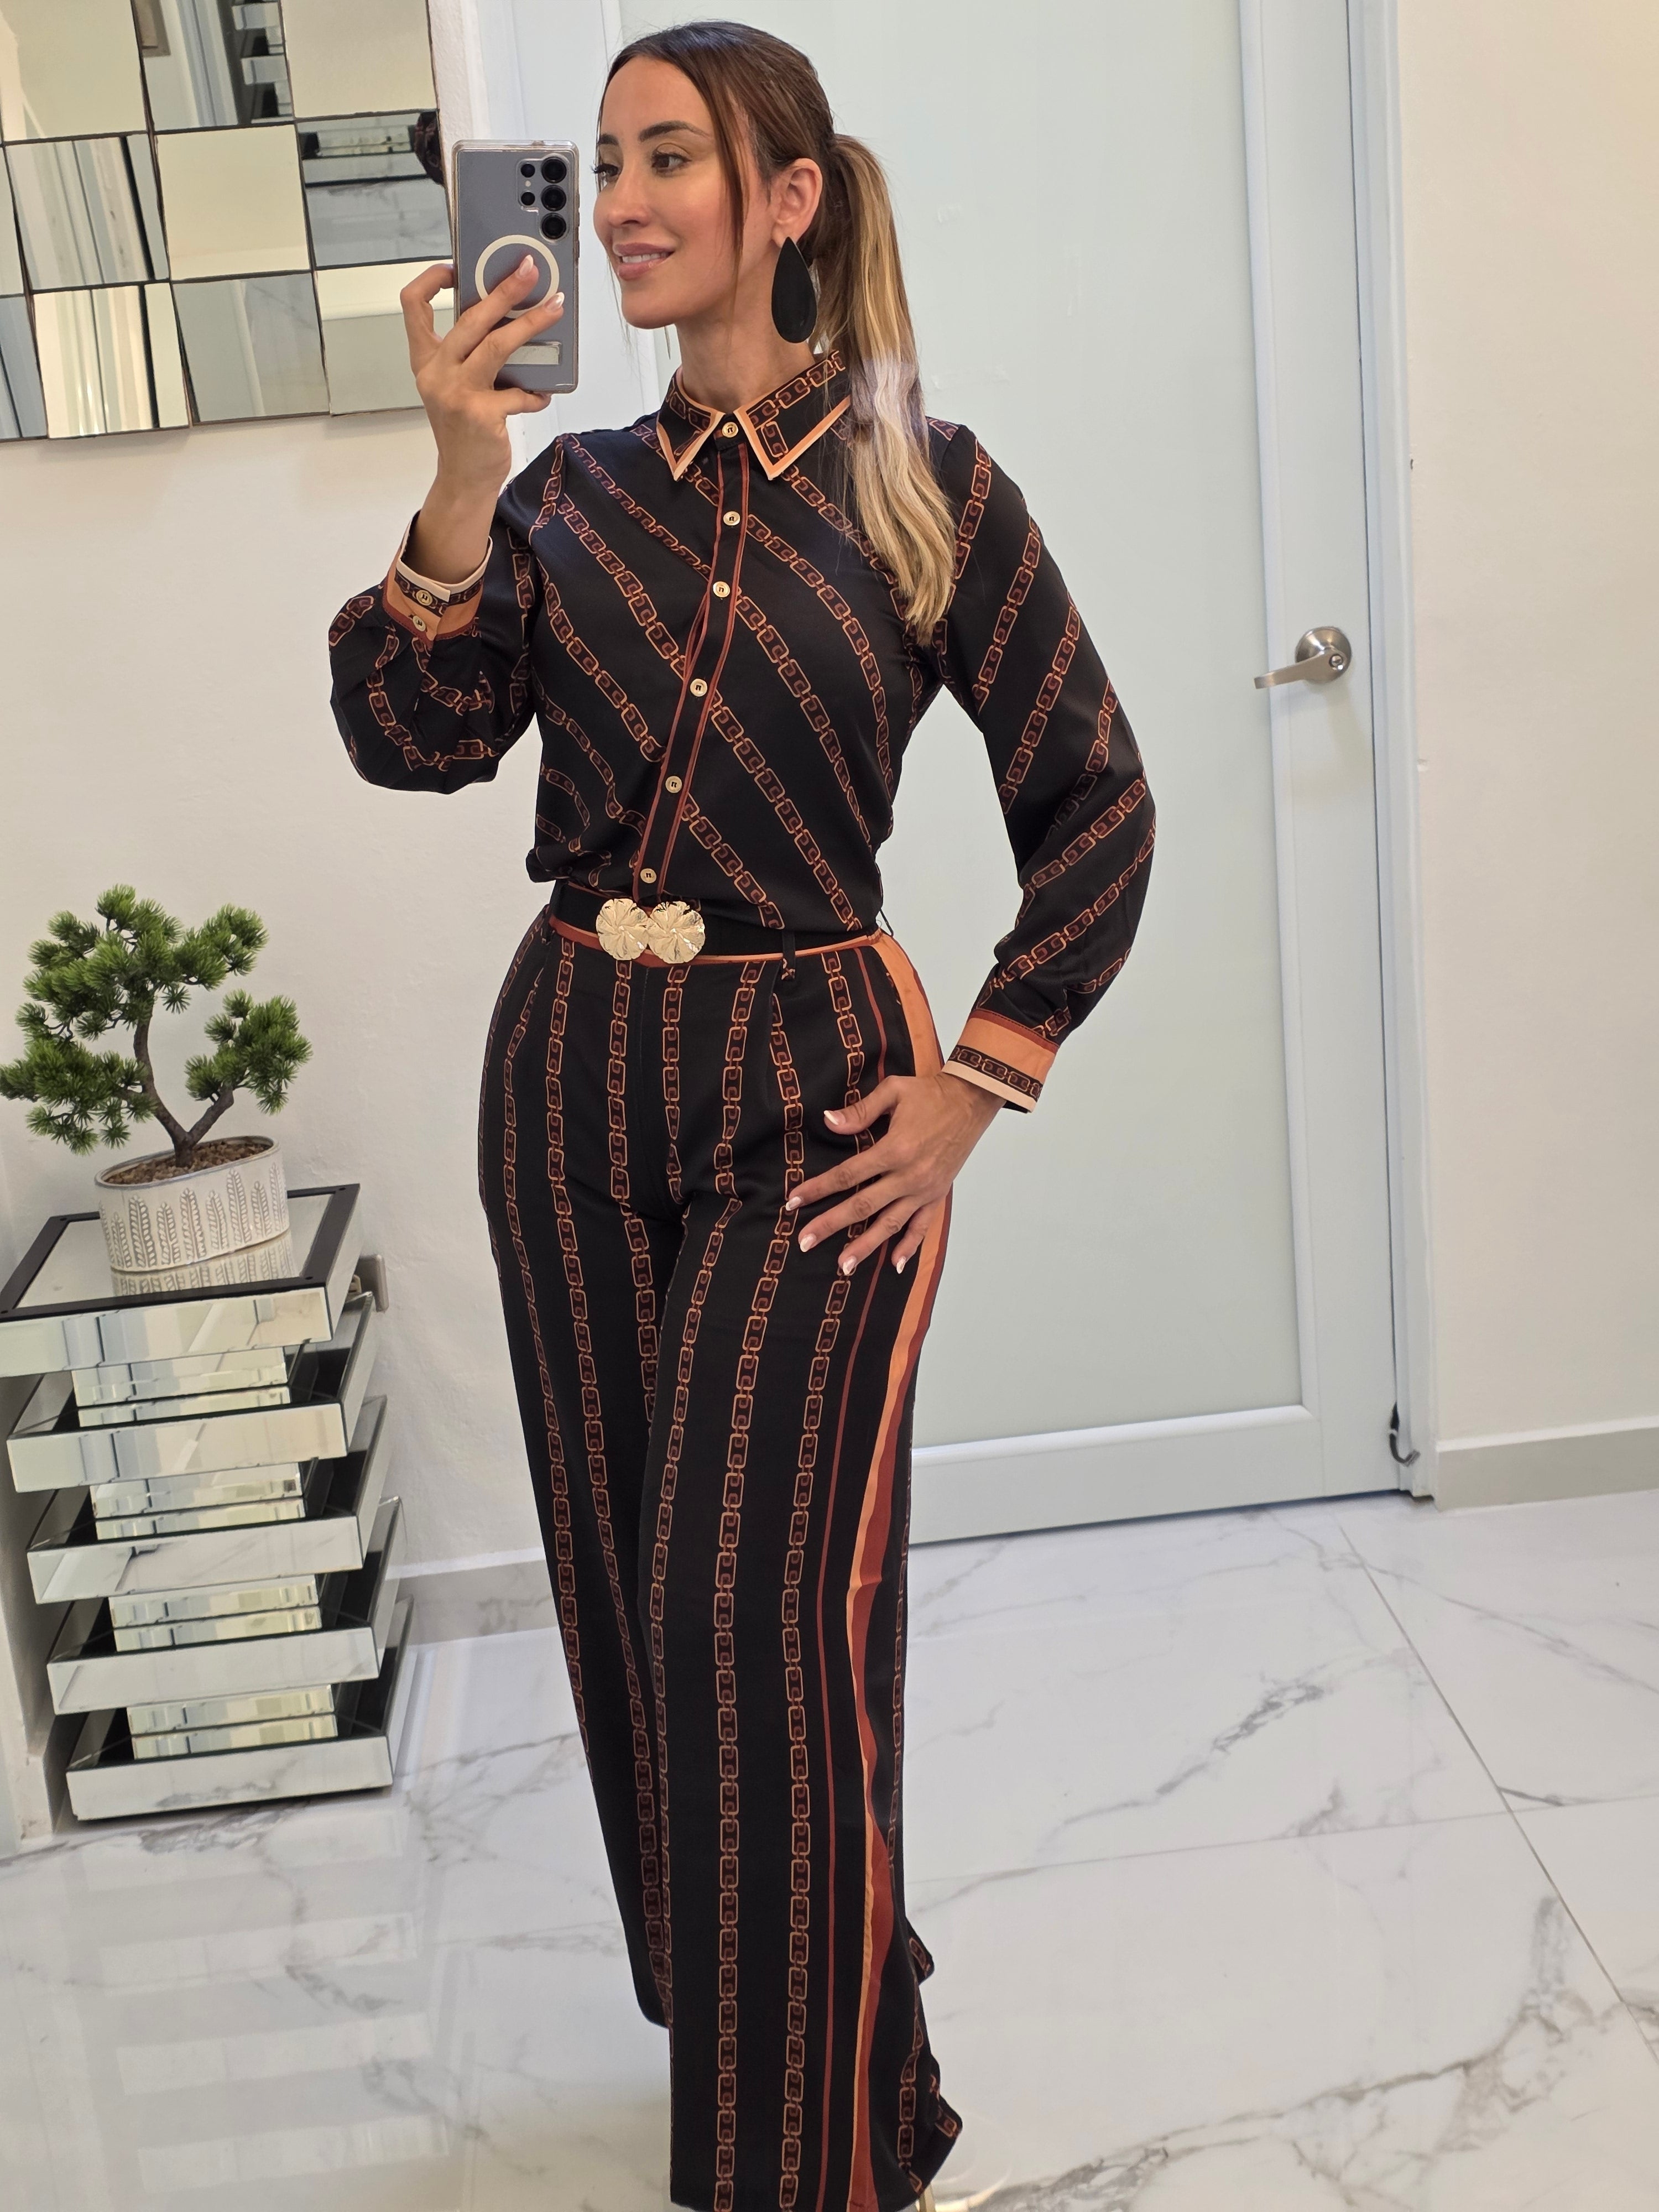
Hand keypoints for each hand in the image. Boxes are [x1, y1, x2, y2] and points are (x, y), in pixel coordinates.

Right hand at [399, 257, 564, 579]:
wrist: (463, 478)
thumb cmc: (465, 429)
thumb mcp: (456, 386)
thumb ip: (469, 355)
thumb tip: (508, 317)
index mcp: (426, 360)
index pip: (412, 306)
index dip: (430, 279)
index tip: (455, 267)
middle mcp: (436, 372)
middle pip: (470, 317)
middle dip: (504, 289)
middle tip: (530, 270)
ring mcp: (456, 393)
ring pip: (497, 344)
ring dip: (531, 323)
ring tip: (555, 308)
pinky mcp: (480, 414)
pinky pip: (518, 392)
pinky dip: (536, 392)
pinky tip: (543, 394)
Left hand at [785, 1070, 1001, 1274]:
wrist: (972, 1101)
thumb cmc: (930, 1094)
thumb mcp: (893, 1091)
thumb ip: (860, 1111)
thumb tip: (828, 1121)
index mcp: (895, 1149)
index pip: (848, 1174)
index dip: (818, 1188)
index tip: (794, 1201)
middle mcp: (909, 1175)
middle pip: (863, 1205)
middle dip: (831, 1224)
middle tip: (805, 1242)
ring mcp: (925, 1189)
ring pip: (890, 1223)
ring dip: (866, 1246)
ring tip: (843, 1266)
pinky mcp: (938, 1194)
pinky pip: (922, 1225)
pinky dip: (910, 1246)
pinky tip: (895, 1264)